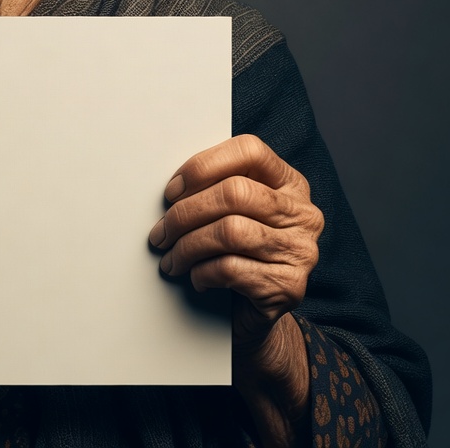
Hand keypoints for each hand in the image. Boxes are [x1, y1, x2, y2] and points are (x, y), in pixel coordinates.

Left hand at [148, 135, 323, 348]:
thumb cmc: (238, 252)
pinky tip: (195, 277)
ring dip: (187, 245)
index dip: (203, 165)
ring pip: (230, 232)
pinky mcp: (289, 286)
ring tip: (171, 257)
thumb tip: (173, 187)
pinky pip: (231, 269)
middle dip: (186, 212)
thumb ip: (215, 189)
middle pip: (235, 193)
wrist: (255, 312)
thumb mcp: (232, 212)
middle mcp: (303, 214)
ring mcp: (300, 251)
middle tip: (161, 231)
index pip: (249, 151)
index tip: (172, 190)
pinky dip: (202, 272)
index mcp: (289, 183)